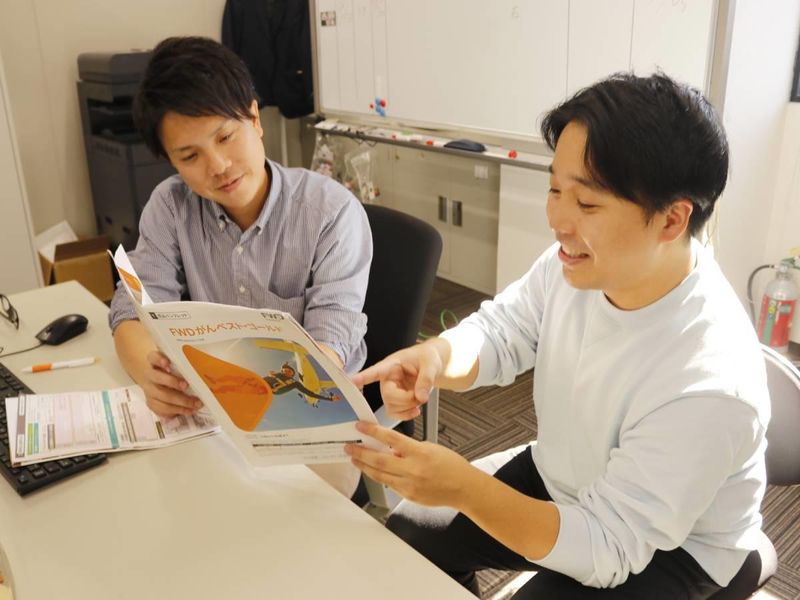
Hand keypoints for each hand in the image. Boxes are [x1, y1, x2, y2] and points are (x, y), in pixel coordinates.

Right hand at [141, 350, 201, 417]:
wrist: (156, 380)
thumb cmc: (172, 370)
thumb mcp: (176, 363)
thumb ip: (185, 363)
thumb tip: (205, 365)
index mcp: (154, 361)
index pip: (153, 357)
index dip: (160, 360)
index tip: (168, 363)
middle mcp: (149, 374)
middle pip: (157, 378)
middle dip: (172, 382)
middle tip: (186, 386)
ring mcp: (149, 390)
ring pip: (160, 396)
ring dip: (179, 401)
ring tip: (194, 404)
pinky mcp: (151, 402)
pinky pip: (161, 409)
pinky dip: (176, 411)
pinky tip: (188, 411)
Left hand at [346, 421, 474, 507]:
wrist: (463, 488)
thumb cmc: (451, 466)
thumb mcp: (430, 448)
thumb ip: (408, 449)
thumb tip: (390, 449)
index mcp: (419, 453)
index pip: (391, 439)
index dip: (373, 432)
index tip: (361, 427)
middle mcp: (412, 470)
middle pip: (379, 460)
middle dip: (361, 453)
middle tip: (349, 447)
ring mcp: (409, 485)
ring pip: (380, 475)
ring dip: (365, 466)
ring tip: (355, 459)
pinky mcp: (408, 496)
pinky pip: (389, 484)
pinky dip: (379, 476)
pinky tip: (372, 471)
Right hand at [352, 340, 445, 419]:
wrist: (431, 365)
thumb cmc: (427, 358)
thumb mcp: (431, 363)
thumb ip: (426, 379)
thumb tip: (421, 397)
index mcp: (392, 364)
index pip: (377, 371)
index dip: (364, 377)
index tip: (353, 381)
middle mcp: (387, 378)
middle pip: (387, 396)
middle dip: (406, 399)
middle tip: (421, 395)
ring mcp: (390, 391)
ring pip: (391, 407)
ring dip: (408, 407)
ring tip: (420, 398)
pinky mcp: (395, 401)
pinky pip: (394, 413)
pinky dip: (406, 415)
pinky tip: (415, 409)